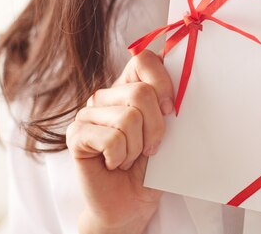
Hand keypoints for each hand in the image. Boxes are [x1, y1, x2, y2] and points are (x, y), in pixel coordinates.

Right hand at [66, 50, 173, 233]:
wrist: (133, 201)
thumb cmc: (154, 164)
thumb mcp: (170, 129)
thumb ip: (172, 102)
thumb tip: (186, 83)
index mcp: (130, 85)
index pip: (145, 59)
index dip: (164, 82)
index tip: (172, 110)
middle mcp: (106, 94)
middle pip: (141, 92)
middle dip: (156, 127)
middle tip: (152, 147)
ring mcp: (88, 113)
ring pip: (128, 117)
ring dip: (138, 147)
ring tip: (131, 157)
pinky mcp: (75, 135)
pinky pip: (111, 138)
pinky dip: (121, 157)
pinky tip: (115, 164)